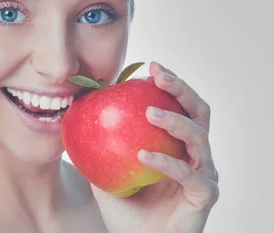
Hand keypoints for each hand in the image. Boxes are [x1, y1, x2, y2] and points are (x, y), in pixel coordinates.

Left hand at [91, 61, 219, 232]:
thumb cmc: (124, 208)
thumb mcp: (103, 170)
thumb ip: (96, 143)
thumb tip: (71, 109)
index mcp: (176, 144)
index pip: (179, 105)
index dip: (169, 84)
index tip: (149, 66)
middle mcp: (195, 155)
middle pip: (198, 112)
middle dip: (180, 89)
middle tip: (158, 76)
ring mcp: (202, 174)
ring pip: (200, 138)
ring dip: (175, 121)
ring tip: (149, 113)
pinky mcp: (203, 196)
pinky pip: (189, 175)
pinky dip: (166, 162)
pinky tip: (143, 155)